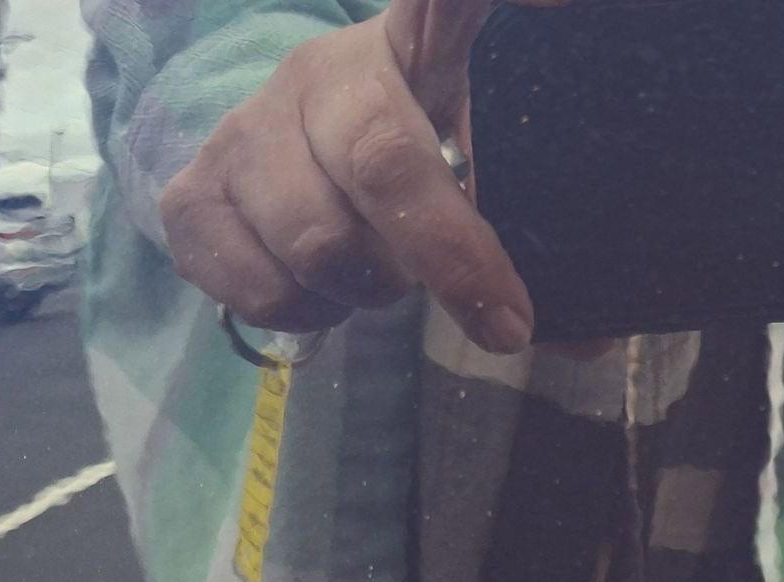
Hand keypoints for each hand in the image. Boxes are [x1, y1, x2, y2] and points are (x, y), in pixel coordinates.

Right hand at [160, 0, 565, 351]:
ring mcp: (245, 126)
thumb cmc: (419, 163)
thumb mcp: (486, 177)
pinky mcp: (193, 187)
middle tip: (494, 313)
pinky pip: (252, 282)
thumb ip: (535, 244)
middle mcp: (321, 71)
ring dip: (368, 289)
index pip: (446, 3)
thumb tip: (590, 345)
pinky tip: (321, 290)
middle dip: (446, 259)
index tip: (559, 2)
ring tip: (383, 274)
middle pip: (384, 163)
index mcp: (417, 50)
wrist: (302, 155)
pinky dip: (301, 312)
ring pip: (315, 239)